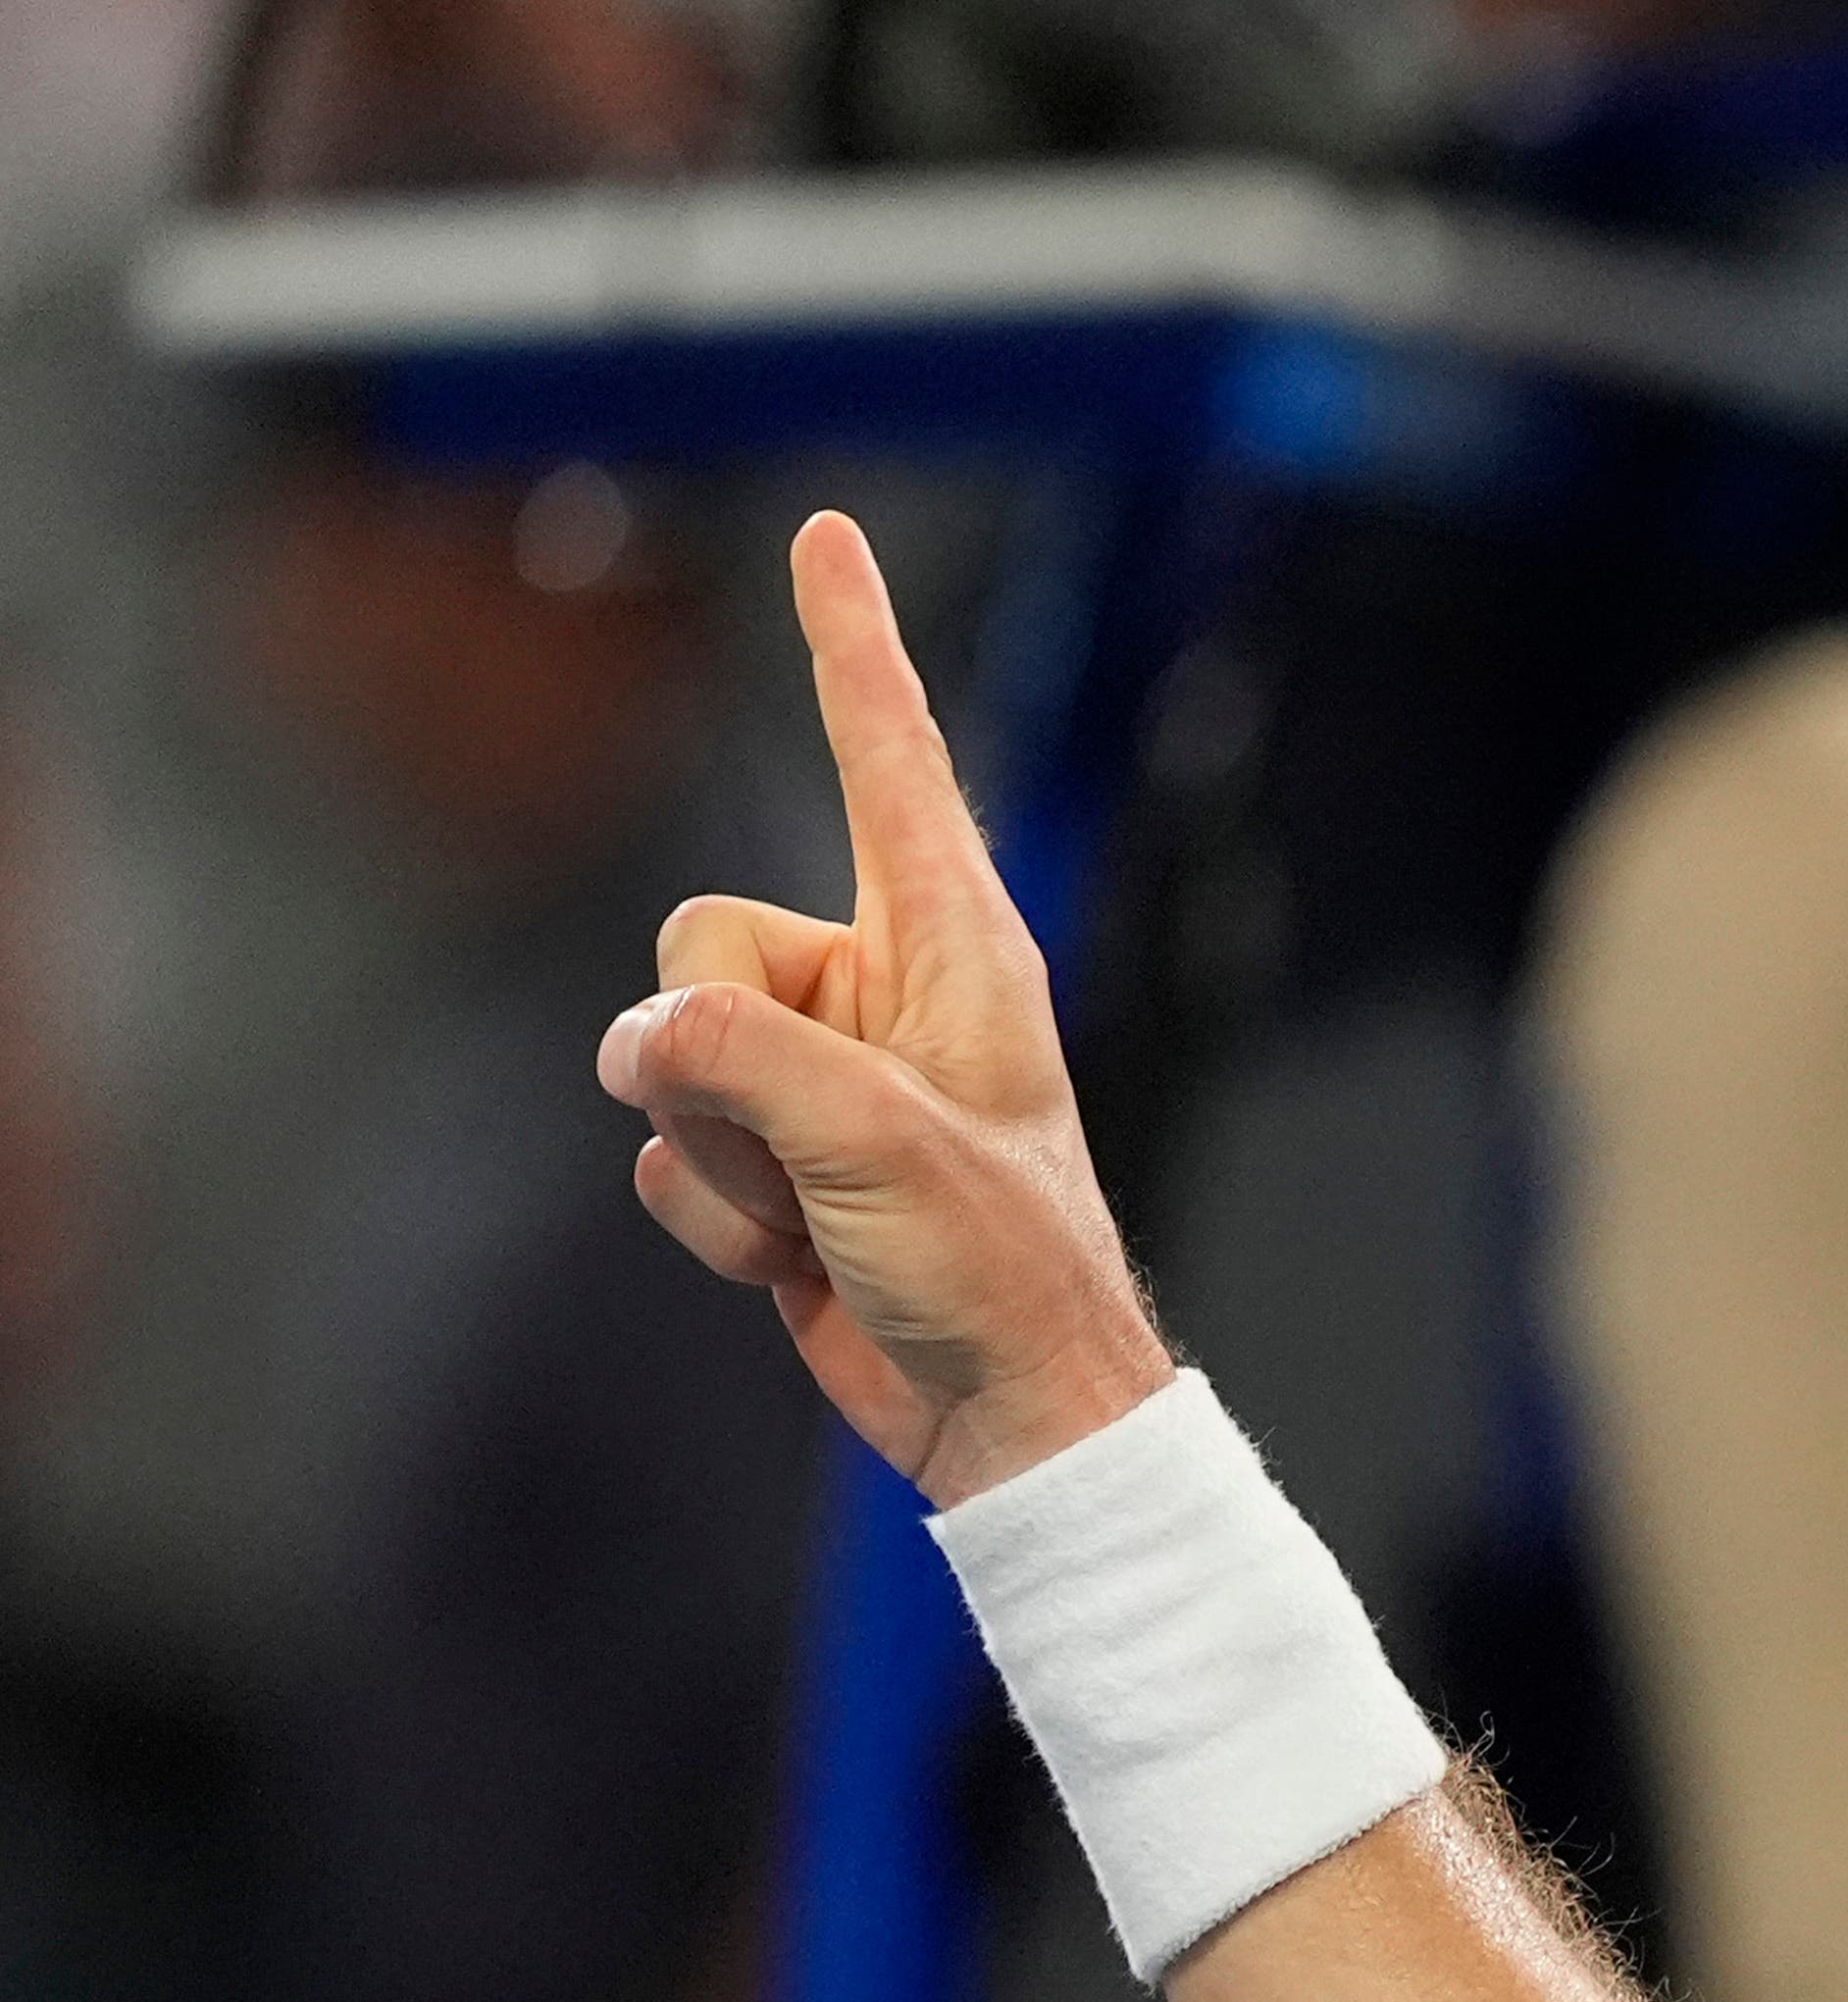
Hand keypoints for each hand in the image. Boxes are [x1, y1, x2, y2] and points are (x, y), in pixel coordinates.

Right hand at [593, 513, 1168, 1506]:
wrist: (1009, 1416)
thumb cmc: (1000, 1269)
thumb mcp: (882, 1143)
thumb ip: (743, 1057)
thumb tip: (639, 1042)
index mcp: (953, 948)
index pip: (888, 759)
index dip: (848, 646)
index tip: (827, 540)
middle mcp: (879, 991)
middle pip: (700, 939)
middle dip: (722, 1049)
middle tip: (826, 1149)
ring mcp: (818, 1076)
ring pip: (671, 1052)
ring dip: (728, 1156)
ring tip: (833, 1217)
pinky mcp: (774, 1156)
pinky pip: (669, 1148)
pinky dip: (718, 1217)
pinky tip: (803, 1260)